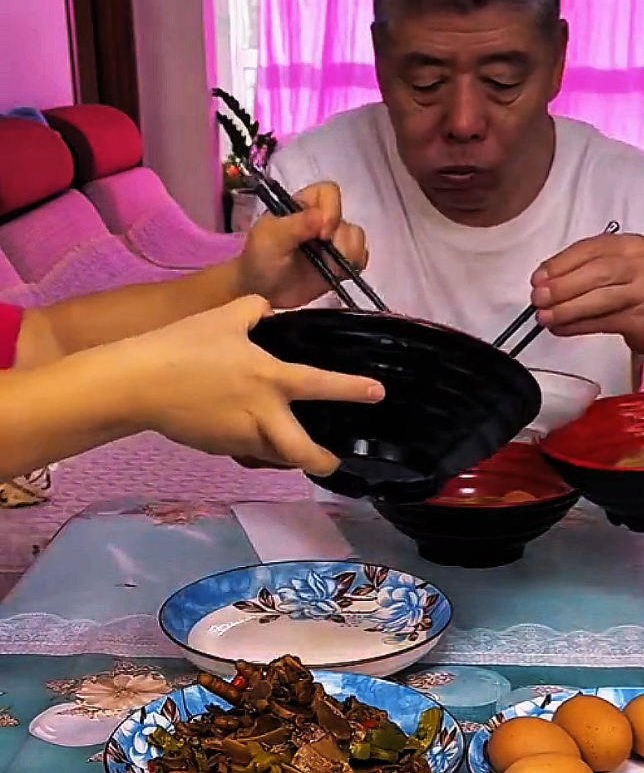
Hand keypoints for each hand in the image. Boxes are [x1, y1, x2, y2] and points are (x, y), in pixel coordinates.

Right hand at [122, 296, 383, 474]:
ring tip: (299, 452)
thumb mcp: (224, 315)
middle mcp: (261, 412)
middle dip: (321, 461)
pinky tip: (256, 440)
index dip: (351, 389)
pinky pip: (247, 452)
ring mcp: (239, 435)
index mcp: (269, 377)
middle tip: (332, 462)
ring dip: (288, 457)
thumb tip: (270, 309)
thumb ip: (257, 310)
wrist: (138, 383)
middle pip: (300, 450)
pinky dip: (257, 450)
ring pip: (275, 457)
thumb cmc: (182, 344)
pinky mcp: (219, 448)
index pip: (320, 384)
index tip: (376, 394)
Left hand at [237, 182, 366, 308]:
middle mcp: (322, 220)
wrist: (261, 290)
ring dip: (348, 254)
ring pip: (356, 238)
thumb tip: (321, 217)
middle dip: (339, 239)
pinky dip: (355, 265)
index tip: (321, 234)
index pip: (329, 192)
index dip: (331, 210)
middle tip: (324, 257)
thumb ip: (294, 226)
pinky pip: (360, 258)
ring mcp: (333, 243)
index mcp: (304, 205)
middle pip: (346, 218)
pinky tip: (338, 274)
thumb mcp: (269, 239)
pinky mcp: (341, 264)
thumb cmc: (260, 259)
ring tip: (330, 268)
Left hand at [531, 233, 643, 355]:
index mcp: (632, 245)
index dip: (560, 263)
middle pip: (597, 272)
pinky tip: (561, 329)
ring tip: (544, 317)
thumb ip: (583, 272)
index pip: (590, 249)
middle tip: (538, 299)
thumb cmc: (636, 294)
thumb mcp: (615, 273)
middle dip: (562, 286)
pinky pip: (604, 322)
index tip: (537, 278)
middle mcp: (643, 263)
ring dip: (567, 309)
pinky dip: (578, 326)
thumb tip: (543, 284)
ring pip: (600, 298)